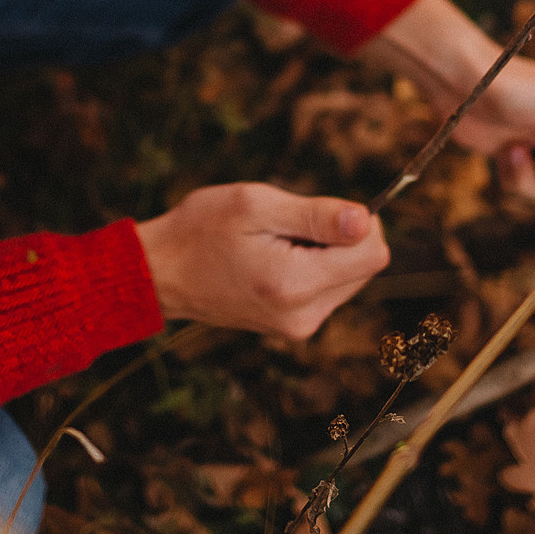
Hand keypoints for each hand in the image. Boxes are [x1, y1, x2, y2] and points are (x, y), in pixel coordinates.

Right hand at [136, 183, 389, 337]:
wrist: (161, 273)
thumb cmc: (201, 230)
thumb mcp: (255, 205)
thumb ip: (316, 215)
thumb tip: (366, 220)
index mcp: (296, 284)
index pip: (373, 253)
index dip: (360, 221)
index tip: (320, 209)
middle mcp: (304, 315)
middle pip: (366, 266)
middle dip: (340, 237)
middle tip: (288, 225)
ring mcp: (299, 327)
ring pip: (350, 277)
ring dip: (326, 252)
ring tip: (276, 243)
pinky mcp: (294, 328)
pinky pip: (328, 289)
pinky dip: (313, 267)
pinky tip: (274, 259)